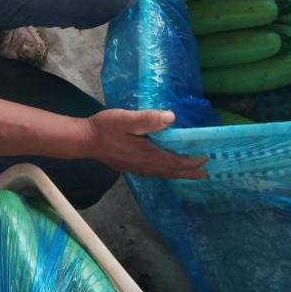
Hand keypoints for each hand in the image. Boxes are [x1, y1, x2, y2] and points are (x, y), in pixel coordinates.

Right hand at [82, 108, 207, 178]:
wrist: (85, 140)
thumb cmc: (105, 127)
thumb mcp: (126, 119)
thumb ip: (148, 119)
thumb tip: (171, 117)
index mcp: (146, 154)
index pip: (174, 161)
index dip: (190, 162)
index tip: (205, 159)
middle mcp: (144, 165)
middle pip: (171, 171)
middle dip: (189, 171)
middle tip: (205, 173)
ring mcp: (137, 168)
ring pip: (163, 173)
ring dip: (179, 173)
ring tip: (192, 174)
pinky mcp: (131, 167)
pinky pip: (155, 173)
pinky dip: (167, 172)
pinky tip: (167, 170)